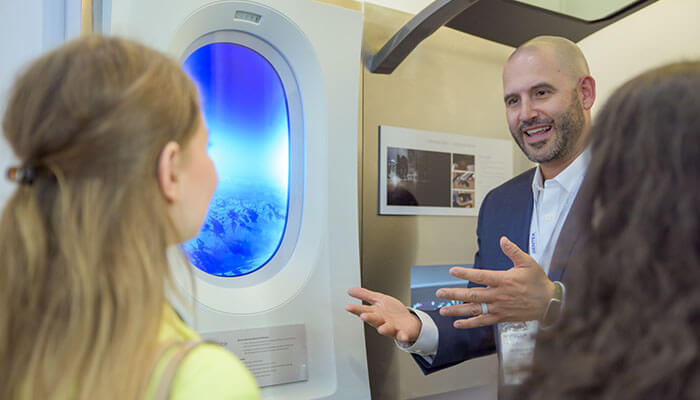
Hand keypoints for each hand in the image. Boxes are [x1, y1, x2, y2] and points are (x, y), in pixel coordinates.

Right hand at [346, 287, 421, 342]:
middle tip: (363, 316)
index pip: (364, 310)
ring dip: (384, 329)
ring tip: (381, 329)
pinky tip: (403, 336)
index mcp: (375, 313)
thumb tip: (350, 290)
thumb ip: (365, 295)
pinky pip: (402, 335)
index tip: (348, 307)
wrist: (409, 322)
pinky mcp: (402, 333)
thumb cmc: (392, 312)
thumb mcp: (378, 299)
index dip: (356, 309)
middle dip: (369, 318)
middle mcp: (382, 321)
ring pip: (386, 329)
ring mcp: (392, 328)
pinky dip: (403, 336)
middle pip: (374, 319)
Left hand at [436, 236, 555, 328]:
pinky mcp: (501, 317)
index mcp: (504, 280)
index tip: (452, 271)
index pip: (481, 276)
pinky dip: (470, 324)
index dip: (465, 274)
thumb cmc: (538, 282)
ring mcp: (499, 308)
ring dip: (457, 310)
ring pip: (475, 310)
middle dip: (454, 294)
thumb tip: (503, 240)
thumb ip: (513, 251)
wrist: (549, 303)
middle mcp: (499, 295)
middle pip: (473, 295)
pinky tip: (458, 324)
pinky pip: (483, 321)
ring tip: (443, 310)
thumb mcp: (528, 263)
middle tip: (439, 294)